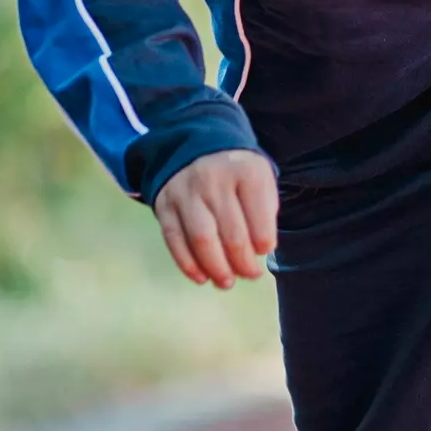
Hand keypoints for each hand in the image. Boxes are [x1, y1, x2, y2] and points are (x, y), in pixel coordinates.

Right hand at [153, 148, 278, 287]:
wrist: (196, 148)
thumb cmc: (237, 174)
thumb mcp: (260, 179)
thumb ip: (264, 213)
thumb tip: (256, 253)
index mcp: (244, 171)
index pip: (259, 215)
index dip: (264, 242)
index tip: (265, 250)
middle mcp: (213, 179)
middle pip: (231, 233)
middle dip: (243, 263)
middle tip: (251, 275)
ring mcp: (185, 192)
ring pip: (202, 239)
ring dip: (216, 268)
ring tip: (226, 282)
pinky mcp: (164, 204)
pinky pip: (175, 240)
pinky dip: (188, 264)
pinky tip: (201, 277)